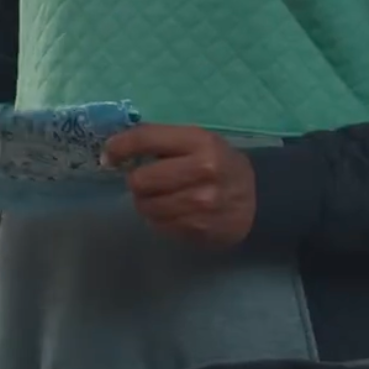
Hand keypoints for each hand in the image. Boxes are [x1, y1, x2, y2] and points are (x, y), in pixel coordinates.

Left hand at [102, 124, 255, 247]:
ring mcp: (201, 204)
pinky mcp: (199, 229)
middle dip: (137, 181)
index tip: (109, 156)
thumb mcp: (198, 141)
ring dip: (146, 202)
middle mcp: (202, 172)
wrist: (258, 199)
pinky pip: (158, 225)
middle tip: (148, 181)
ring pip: (146, 206)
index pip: (145, 139)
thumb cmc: (219, 164)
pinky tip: (174, 211)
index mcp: (199, 142)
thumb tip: (114, 149)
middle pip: (140, 181)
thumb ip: (161, 141)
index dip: (119, 147)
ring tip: (161, 197)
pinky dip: (159, 218)